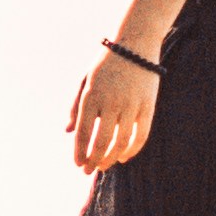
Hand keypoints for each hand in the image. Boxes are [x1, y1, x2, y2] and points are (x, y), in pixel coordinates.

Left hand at [68, 48, 155, 174]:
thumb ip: (76, 107)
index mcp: (91, 95)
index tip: (78, 164)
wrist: (135, 44)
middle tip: (90, 170)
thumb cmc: (106, 64)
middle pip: (101, 142)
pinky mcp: (147, 106)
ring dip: (111, 158)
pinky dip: (132, 150)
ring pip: (121, 142)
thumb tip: (67, 131)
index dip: (80, 152)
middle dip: (94, 160)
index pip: (83, 132)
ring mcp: (130, 104)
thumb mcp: (85, 81)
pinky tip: (124, 157)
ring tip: (105, 165)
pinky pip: (140, 135)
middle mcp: (110, 101)